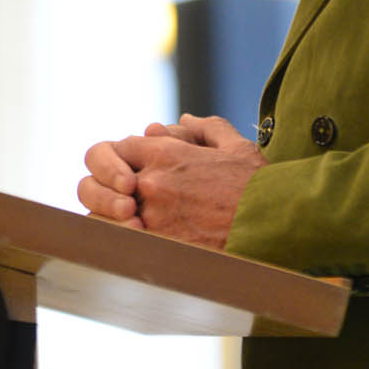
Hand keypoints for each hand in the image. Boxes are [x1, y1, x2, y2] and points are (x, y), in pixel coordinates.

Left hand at [79, 114, 265, 249]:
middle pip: (95, 180)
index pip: (119, 147)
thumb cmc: (258, 184)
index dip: (119, 158)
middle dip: (98, 188)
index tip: (129, 173)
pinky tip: (130, 244)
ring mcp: (151, 217)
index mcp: (166, 153)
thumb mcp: (235, 146)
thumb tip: (183, 120)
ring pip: (98, 216)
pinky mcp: (157, 248)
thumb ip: (206, 128)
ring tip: (121, 225)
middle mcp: (152, 183)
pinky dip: (116, 243)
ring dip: (103, 219)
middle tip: (116, 200)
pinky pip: (116, 245)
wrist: (274, 224)